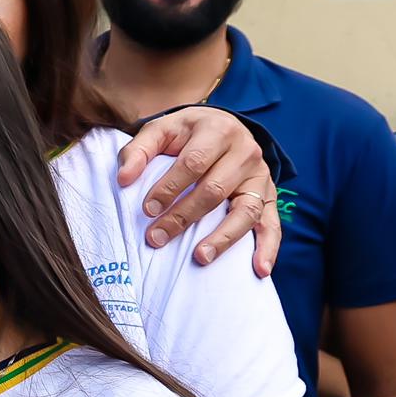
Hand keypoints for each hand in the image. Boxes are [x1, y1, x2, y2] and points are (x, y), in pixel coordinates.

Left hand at [121, 106, 284, 275]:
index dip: (169, 187)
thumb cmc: (187, 133)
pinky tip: (259, 269)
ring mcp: (260, 176)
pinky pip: (272, 224)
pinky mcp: (270, 196)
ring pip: (246, 210)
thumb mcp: (161, 130)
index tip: (147, 210)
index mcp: (218, 130)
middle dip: (183, 217)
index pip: (194, 162)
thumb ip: (139, 151)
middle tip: (157, 238)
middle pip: (215, 189)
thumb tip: (123, 179)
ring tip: (200, 257)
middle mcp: (245, 151)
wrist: (224, 126)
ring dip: (223, 237)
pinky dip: (268, 248)